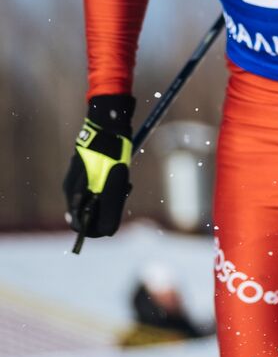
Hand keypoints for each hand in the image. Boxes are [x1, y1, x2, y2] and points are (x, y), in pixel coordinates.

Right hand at [63, 94, 134, 237]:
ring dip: (112, 197)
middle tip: (125, 192)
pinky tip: (123, 173)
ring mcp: (78, 179)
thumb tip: (107, 233)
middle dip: (109, 210)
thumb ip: (109, 209)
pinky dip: (111, 185)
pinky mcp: (86, 170)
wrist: (109, 123)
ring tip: (126, 182)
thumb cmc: (112, 154)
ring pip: (96, 199)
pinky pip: (98, 186)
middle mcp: (71, 189)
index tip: (115, 222)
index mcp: (74, 195)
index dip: (99, 230)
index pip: (82, 227)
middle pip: (90, 214)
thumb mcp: (114, 185)